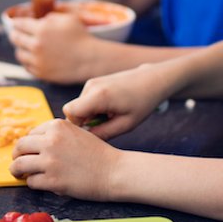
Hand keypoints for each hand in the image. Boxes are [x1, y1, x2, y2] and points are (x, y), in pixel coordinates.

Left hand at [7, 13, 97, 83]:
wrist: (90, 59)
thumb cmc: (81, 37)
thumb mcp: (67, 19)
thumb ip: (50, 18)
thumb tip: (38, 21)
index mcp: (42, 29)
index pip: (19, 24)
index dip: (16, 23)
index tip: (16, 24)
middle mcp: (37, 45)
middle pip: (15, 38)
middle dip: (15, 34)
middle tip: (16, 34)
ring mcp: (38, 60)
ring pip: (19, 54)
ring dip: (21, 49)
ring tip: (25, 47)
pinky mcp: (41, 73)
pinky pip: (26, 66)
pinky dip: (28, 61)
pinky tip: (33, 58)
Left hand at [9, 119, 119, 199]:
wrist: (114, 171)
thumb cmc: (98, 154)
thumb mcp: (76, 133)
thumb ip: (56, 135)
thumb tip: (34, 144)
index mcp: (57, 126)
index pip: (30, 134)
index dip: (28, 144)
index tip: (28, 152)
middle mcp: (51, 140)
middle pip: (20, 147)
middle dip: (16, 156)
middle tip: (18, 163)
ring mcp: (50, 161)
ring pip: (19, 165)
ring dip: (17, 171)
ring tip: (20, 175)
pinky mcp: (52, 180)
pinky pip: (31, 182)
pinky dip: (32, 184)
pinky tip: (40, 184)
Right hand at [61, 62, 176, 139]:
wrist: (152, 80)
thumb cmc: (142, 103)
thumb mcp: (126, 124)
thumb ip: (103, 134)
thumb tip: (84, 141)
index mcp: (99, 96)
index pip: (70, 113)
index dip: (77, 126)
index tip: (93, 131)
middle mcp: (91, 86)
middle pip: (73, 111)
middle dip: (85, 122)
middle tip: (106, 125)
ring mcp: (91, 82)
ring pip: (79, 107)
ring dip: (91, 116)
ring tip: (112, 115)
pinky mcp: (93, 82)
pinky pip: (85, 101)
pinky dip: (94, 109)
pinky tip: (111, 109)